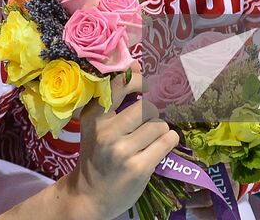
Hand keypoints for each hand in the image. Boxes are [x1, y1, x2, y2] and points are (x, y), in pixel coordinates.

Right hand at [70, 65, 179, 218]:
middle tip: (148, 121)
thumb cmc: (96, 153)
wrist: (90, 196)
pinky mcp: (139, 168)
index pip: (120, 84)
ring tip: (152, 138)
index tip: (144, 83)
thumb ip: (114, 96)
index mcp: (94, 116)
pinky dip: (169, 141)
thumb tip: (135, 62)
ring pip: (159, 124)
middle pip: (147, 106)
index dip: (138, 79)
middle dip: (152, 113)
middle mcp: (106, 132)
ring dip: (160, 129)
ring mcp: (122, 151)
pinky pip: (166, 141)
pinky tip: (161, 145)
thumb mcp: (96, 124)